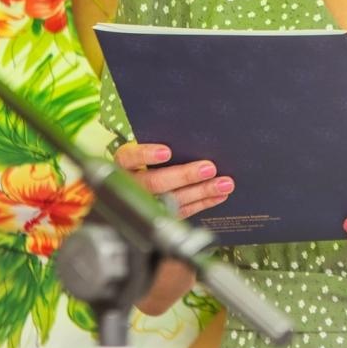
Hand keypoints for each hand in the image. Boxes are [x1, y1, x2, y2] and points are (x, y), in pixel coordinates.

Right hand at [115, 142, 232, 216]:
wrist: (131, 184)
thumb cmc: (143, 159)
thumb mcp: (142, 148)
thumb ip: (158, 143)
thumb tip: (191, 134)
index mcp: (123, 164)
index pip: (129, 158)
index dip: (146, 155)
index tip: (166, 152)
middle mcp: (132, 184)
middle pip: (155, 182)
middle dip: (185, 176)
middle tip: (209, 168)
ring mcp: (146, 202)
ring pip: (171, 199)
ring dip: (201, 191)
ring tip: (223, 184)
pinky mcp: (160, 213)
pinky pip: (181, 211)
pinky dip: (203, 203)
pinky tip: (218, 196)